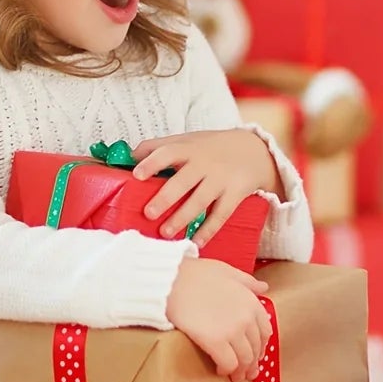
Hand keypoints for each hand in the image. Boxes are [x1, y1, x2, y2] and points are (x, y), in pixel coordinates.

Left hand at [131, 128, 281, 247]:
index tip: (137, 175)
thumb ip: (158, 146)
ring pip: (200, 200)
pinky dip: (209, 230)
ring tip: (165, 232)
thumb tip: (128, 156)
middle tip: (148, 213)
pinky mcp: (235, 194)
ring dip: (182, 218)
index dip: (152, 162)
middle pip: (183, 181)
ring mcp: (221, 179)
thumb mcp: (187, 140)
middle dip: (165, 198)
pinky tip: (197, 242)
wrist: (255, 150)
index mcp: (188, 148)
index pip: (168, 152)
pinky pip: (221, 215)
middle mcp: (204, 163)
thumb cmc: (211, 147)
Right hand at [165, 257, 272, 381]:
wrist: (171, 280)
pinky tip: (220, 370)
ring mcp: (232, 331)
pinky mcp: (215, 342)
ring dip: (241, 371)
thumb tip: (263, 287)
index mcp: (251, 302)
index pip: (265, 331)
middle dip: (252, 362)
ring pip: (244, 359)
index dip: (260, 345)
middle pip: (255, 348)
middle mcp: (246, 318)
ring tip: (234, 376)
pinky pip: (228, 363)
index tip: (254, 352)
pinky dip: (227, 370)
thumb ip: (247, 281)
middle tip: (246, 371)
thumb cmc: (194, 273)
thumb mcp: (226, 270)